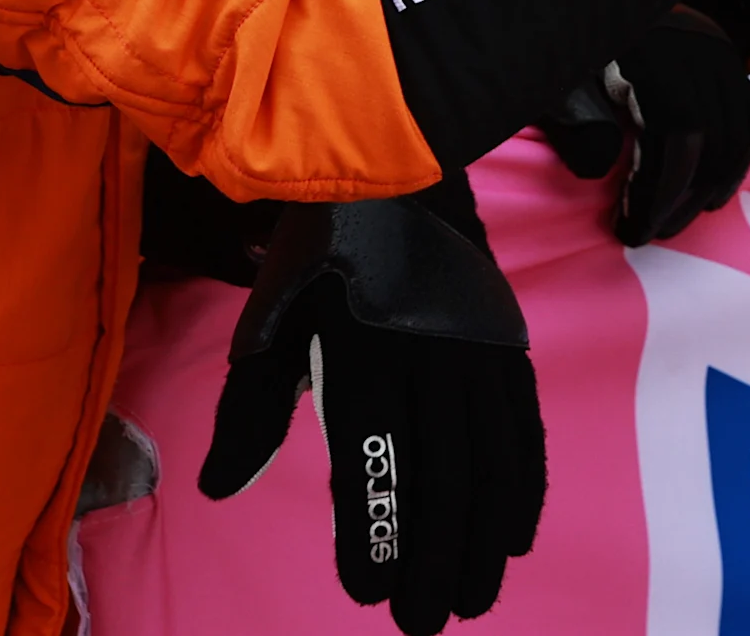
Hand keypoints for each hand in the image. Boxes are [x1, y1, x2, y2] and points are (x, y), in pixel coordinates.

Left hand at [200, 179, 543, 635]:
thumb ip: (252, 405)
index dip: (374, 524)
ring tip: (477, 597)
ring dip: (487, 533)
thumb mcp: (271, 314)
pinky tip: (518, 535)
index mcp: (365, 342)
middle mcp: (432, 347)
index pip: (374, 451)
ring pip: (492, 454)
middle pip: (443, 467)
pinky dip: (526, 482)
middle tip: (427, 621)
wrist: (399, 159)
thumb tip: (223, 489)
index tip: (368, 590)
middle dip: (438, 552)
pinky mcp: (507, 339)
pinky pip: (524, 422)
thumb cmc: (319, 248)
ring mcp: (479, 343)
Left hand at [533, 7, 749, 244]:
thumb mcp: (555, 87)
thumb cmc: (565, 58)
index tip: (631, 230)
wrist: (588, 12)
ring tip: (676, 220)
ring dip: (711, 187)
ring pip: (737, 132)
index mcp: (651, 48)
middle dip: (682, 198)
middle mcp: (694, 44)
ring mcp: (717, 48)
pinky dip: (736, 161)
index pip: (677, 129)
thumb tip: (599, 168)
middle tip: (651, 234)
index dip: (659, 191)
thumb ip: (572, 124)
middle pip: (712, 136)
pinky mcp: (728, 57)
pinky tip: (710, 193)